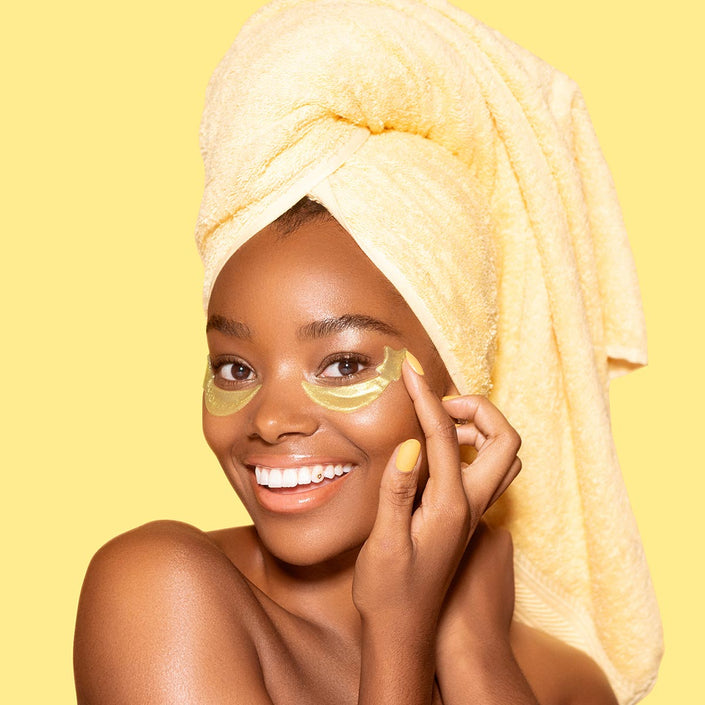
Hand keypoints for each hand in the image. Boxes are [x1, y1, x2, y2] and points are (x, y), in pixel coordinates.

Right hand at [352, 358, 521, 632]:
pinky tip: (434, 453)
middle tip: (436, 402)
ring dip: (477, 428)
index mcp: (452, 507)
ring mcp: (474, 513)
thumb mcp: (384, 544)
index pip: (444, 436)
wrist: (404, 633)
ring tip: (436, 421)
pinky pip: (485, 470)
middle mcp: (472, 506)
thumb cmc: (389, 592)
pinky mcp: (466, 518)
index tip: (409, 371)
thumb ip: (398, 492)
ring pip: (502, 456)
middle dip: (477, 408)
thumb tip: (413, 444)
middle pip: (505, 440)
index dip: (426, 398)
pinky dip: (469, 447)